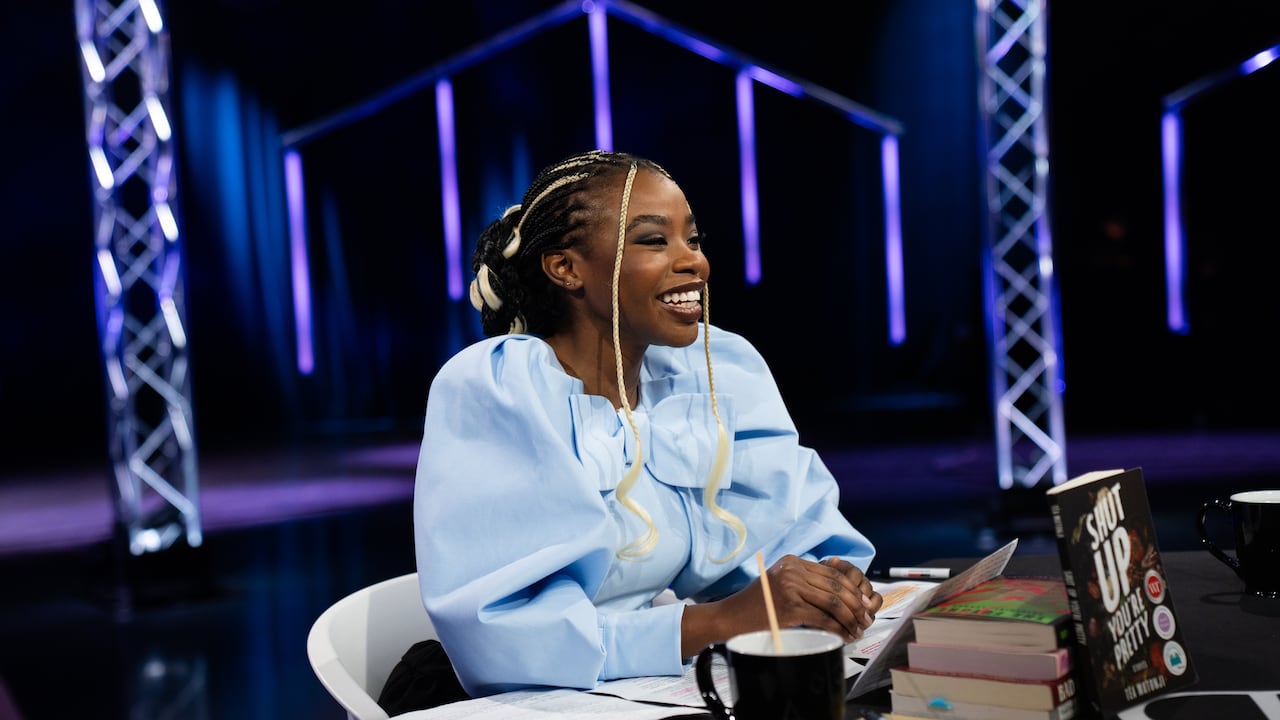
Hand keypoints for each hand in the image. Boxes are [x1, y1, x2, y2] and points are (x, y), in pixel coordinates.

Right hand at [731, 555, 880, 642]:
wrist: (730, 617)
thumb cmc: (756, 606)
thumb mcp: (780, 584)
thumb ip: (804, 583)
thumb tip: (840, 595)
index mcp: (792, 561)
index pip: (833, 573)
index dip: (852, 589)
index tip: (863, 604)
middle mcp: (792, 570)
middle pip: (836, 585)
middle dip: (855, 604)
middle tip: (865, 619)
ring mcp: (790, 586)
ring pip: (833, 601)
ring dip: (850, 618)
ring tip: (857, 629)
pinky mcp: (790, 606)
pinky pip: (823, 618)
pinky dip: (838, 628)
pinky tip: (843, 635)